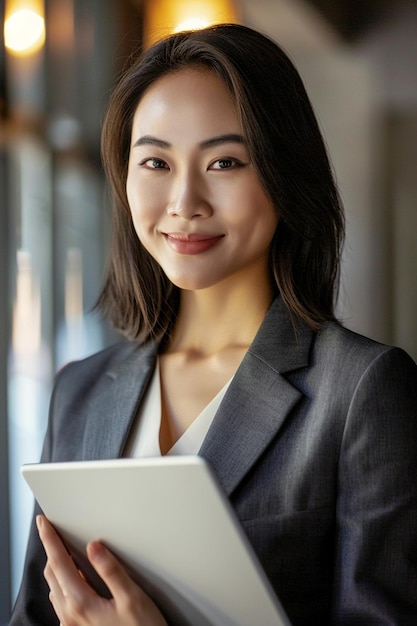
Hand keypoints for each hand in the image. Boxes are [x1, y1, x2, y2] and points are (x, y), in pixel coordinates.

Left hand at [36, 515, 167, 625]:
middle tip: (52, 531)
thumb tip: (94, 547)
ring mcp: (72, 625)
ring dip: (56, 567)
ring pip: (56, 589)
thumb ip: (111, 570)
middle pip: (52, 574)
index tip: (43, 523)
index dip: (49, 539)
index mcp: (81, 603)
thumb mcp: (132, 598)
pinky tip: (76, 580)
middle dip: (51, 550)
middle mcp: (71, 615)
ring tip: (64, 551)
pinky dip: (64, 584)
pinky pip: (62, 602)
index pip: (59, 562)